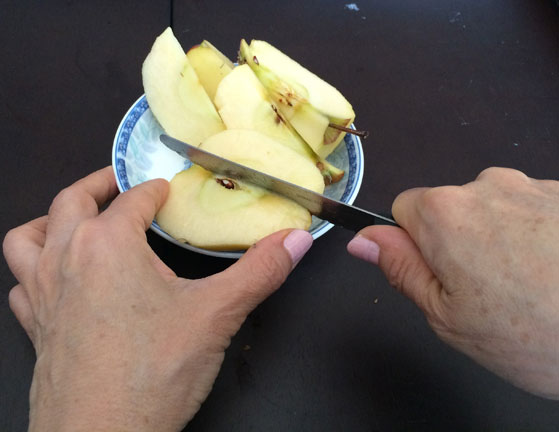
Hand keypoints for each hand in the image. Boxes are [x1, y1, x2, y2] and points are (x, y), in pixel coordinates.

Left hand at [3, 167, 312, 431]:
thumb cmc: (152, 374)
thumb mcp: (217, 315)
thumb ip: (260, 271)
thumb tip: (295, 240)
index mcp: (109, 243)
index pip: (133, 198)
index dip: (154, 189)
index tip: (168, 189)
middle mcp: (66, 258)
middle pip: (72, 200)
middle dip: (98, 183)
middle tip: (119, 182)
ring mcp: (42, 292)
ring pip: (28, 237)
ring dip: (50, 220)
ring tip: (75, 218)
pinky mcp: (35, 326)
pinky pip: (21, 283)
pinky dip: (35, 270)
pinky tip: (57, 280)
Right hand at [347, 167, 558, 398]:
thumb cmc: (536, 333)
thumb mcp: (448, 315)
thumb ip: (401, 269)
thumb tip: (362, 240)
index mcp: (446, 213)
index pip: (403, 209)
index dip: (415, 245)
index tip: (441, 276)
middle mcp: (489, 186)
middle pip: (451, 208)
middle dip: (459, 243)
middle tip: (489, 294)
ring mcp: (537, 187)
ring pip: (496, 211)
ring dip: (503, 240)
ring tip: (534, 288)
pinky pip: (536, 211)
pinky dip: (540, 237)